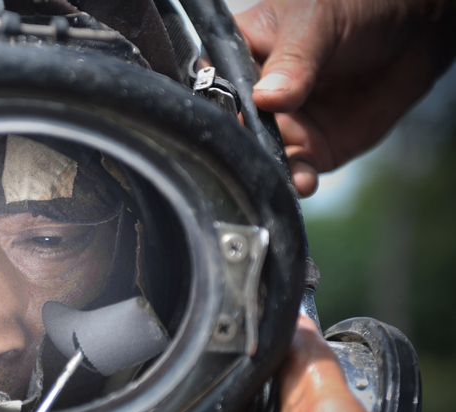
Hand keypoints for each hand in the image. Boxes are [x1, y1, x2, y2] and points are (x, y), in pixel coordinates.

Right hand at [234, 0, 455, 196]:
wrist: (414, 31)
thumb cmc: (355, 8)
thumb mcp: (318, 21)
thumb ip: (292, 59)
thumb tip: (266, 98)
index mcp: (238, 54)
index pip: (210, 84)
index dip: (212, 104)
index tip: (228, 116)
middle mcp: (252, 96)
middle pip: (230, 129)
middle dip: (240, 144)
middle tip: (253, 148)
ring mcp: (280, 125)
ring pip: (261, 157)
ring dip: (267, 170)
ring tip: (281, 173)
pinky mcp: (310, 148)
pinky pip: (294, 172)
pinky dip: (295, 181)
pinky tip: (302, 180)